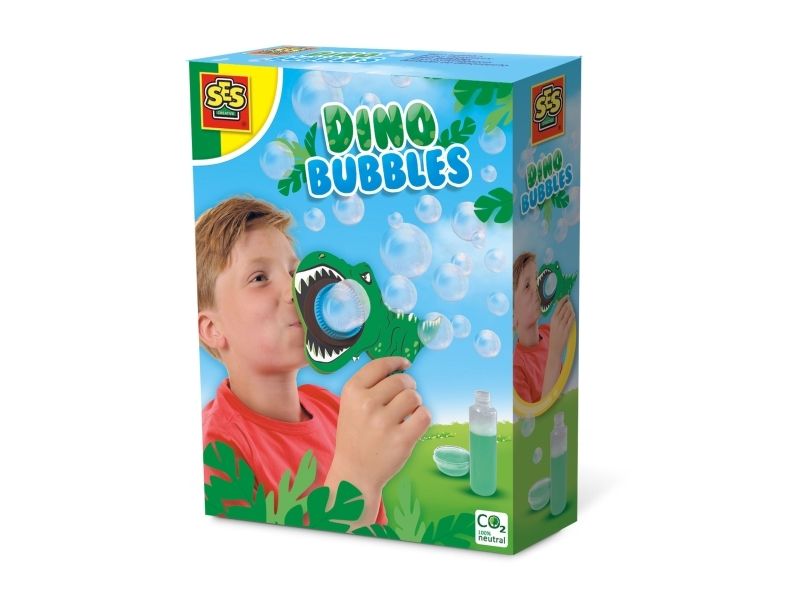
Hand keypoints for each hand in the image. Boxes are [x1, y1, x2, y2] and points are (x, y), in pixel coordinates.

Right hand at [330, 356, 430, 494]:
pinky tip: (413, 423)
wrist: (354, 473)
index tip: (405, 364)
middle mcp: (366, 404)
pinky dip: (423, 417)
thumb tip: (401, 368)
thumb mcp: (351, 406)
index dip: (396, 362)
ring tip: (406, 414)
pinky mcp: (401, 440)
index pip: (380, 365)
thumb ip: (370, 386)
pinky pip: (424, 415)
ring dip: (415, 403)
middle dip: (408, 386)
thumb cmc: (356, 436)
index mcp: (352, 392)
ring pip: (414, 397)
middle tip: (405, 398)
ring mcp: (383, 423)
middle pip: (401, 380)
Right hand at [548, 296, 574, 357]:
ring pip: (568, 312)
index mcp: (553, 318)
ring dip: (571, 308)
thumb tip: (563, 308)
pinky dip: (573, 315)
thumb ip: (557, 317)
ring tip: (572, 306)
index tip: (566, 296)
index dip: (563, 300)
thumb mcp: (553, 324)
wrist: (555, 345)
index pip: (558, 306)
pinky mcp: (567, 329)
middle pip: (564, 308)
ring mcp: (562, 324)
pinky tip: (574, 314)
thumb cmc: (554, 334)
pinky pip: (571, 319)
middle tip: (570, 300)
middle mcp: (557, 320)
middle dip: (568, 303)